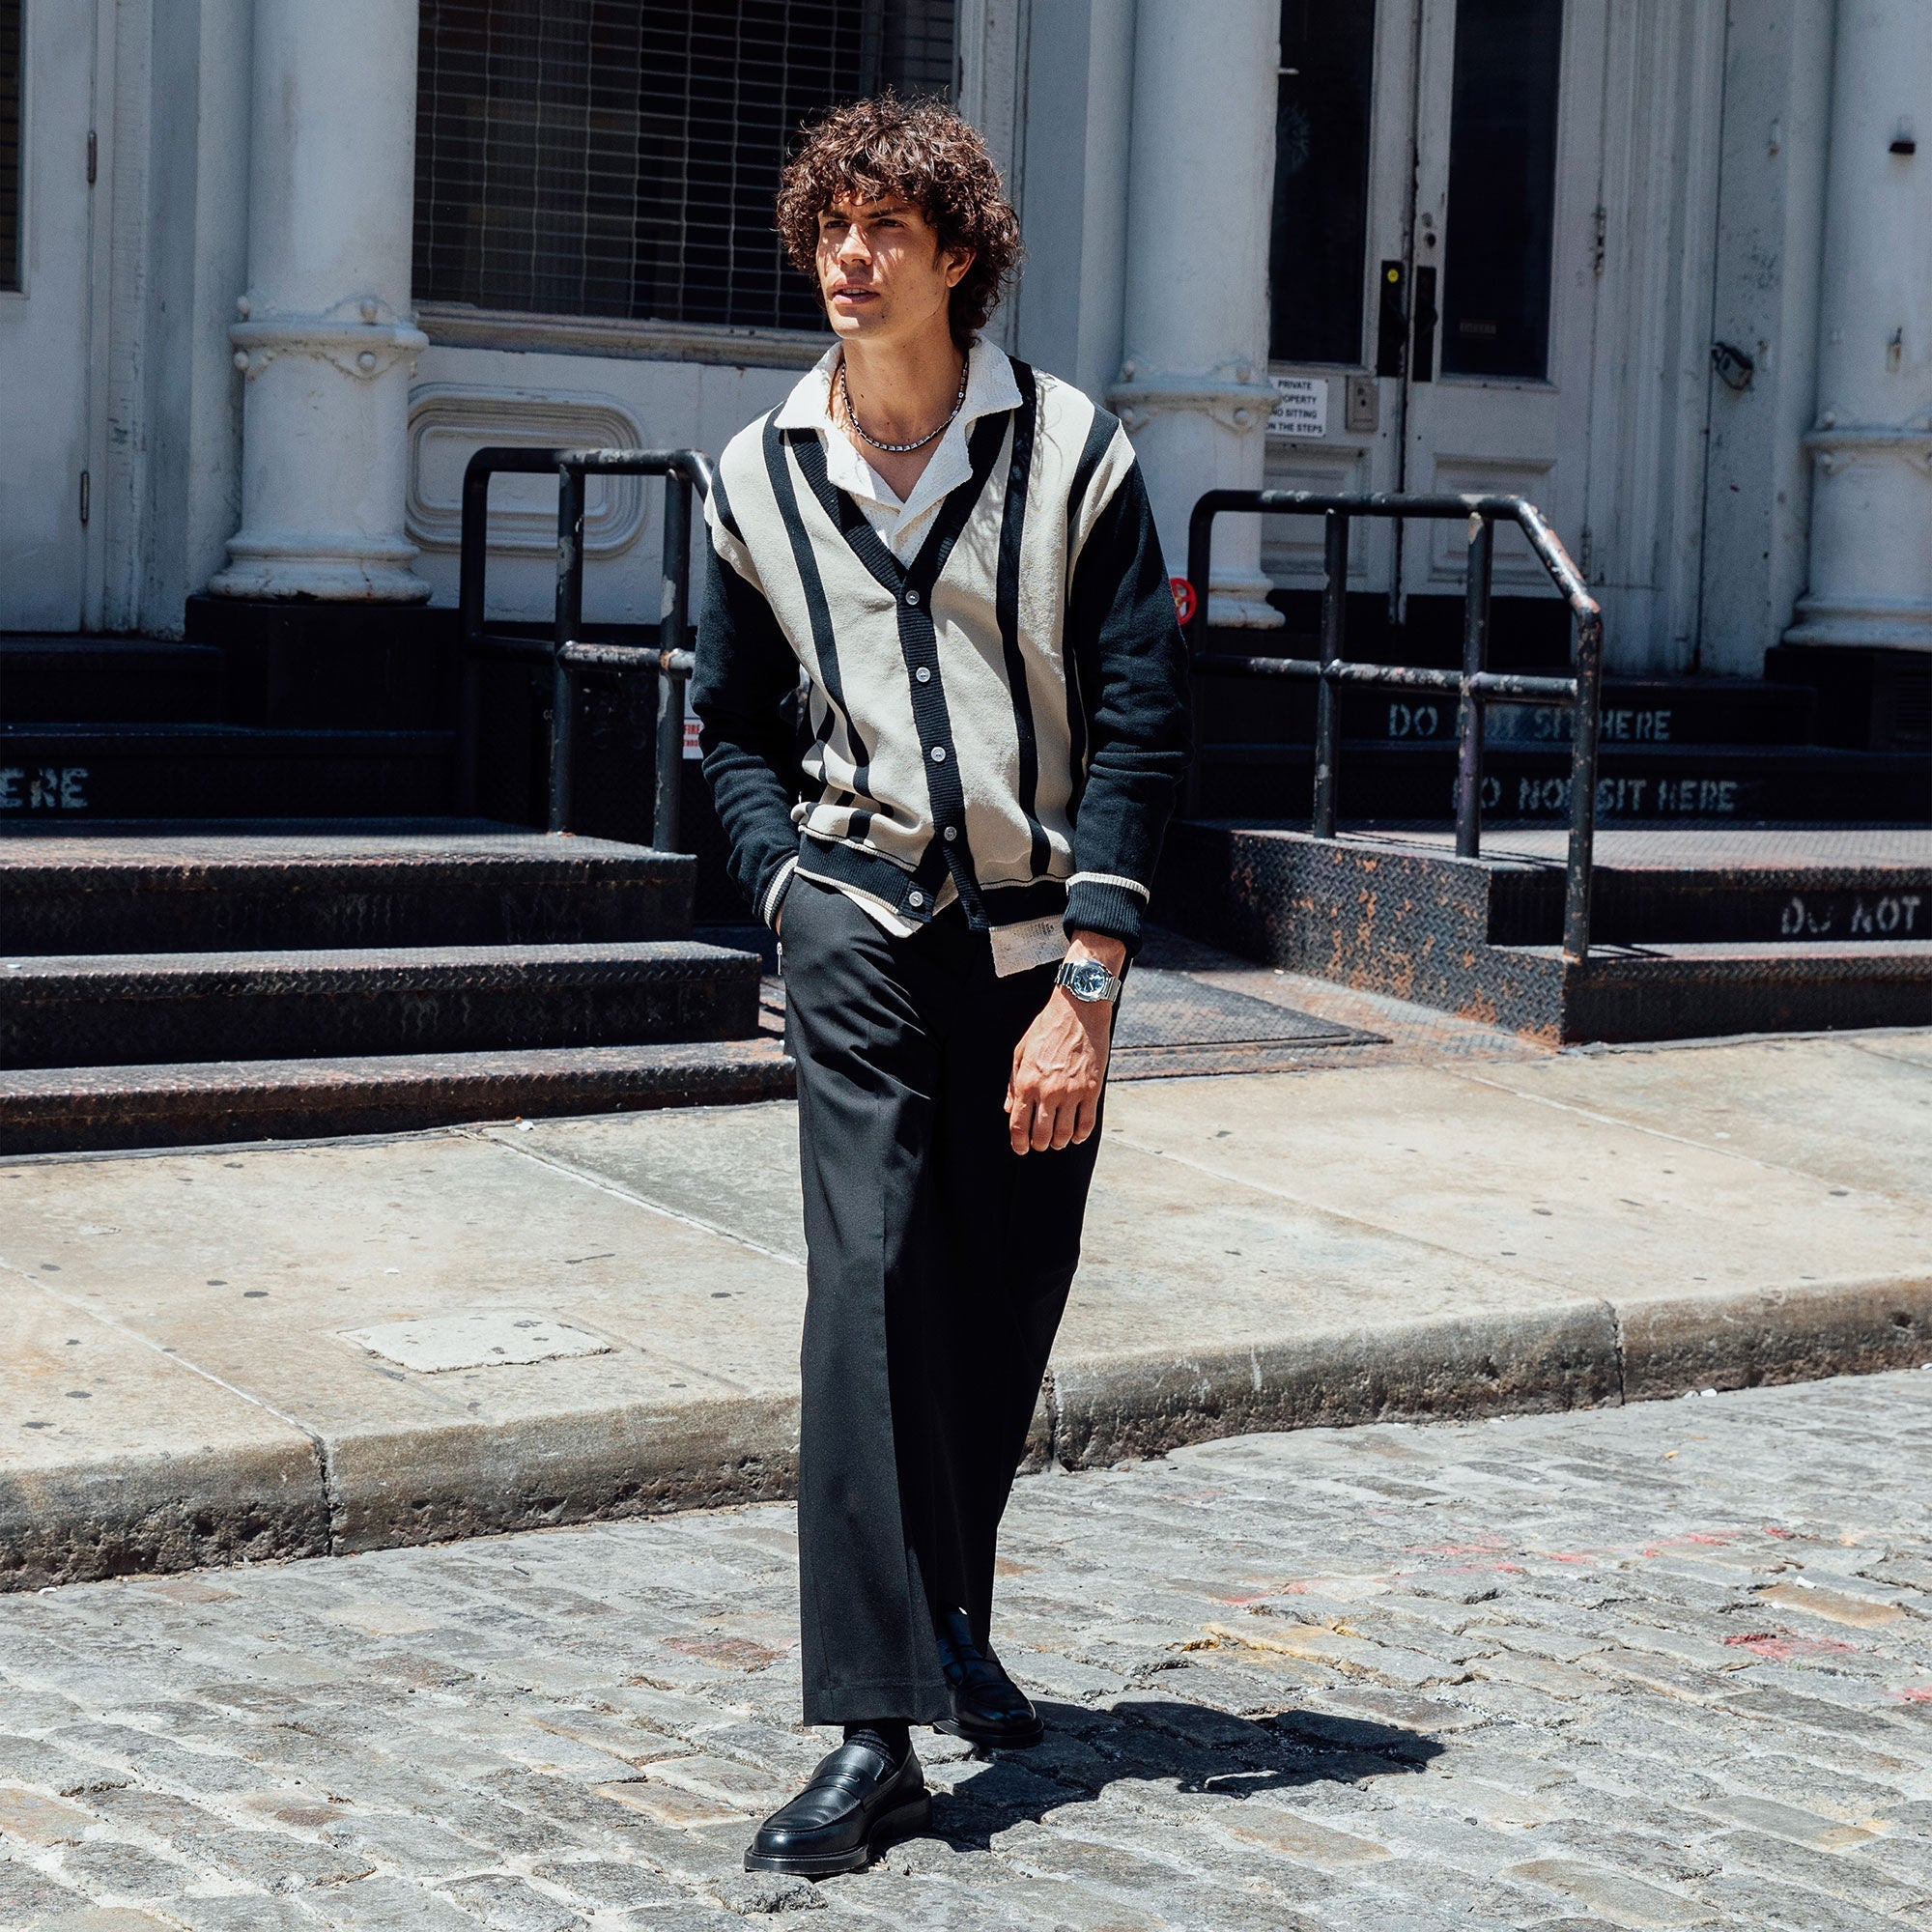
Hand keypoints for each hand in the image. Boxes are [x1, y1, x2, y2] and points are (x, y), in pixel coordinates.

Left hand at [1005, 932, 1124, 1154]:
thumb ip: (1013, 1084)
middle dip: (1039, 1145)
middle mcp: (1048, 1091)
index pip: (1018, 1124)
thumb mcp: (1020, 1052)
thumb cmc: (1047, 1028)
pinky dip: (1081, 1135)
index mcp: (1027, 1082)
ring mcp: (1072, 1092)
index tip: (1020, 1148)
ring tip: (1057, 1140)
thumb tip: (1009, 1108)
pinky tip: (1077, 1135)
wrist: (1078, 1011)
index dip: (1018, 1142)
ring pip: (1064, 1133)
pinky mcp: (1092, 1090)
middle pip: (1041, 1135)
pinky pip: (1087, 1123)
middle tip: (1040, 1144)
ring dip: (1059, 1142)